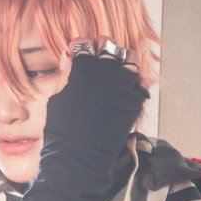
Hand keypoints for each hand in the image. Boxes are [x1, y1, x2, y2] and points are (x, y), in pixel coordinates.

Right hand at [45, 36, 148, 157]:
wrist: (81, 156)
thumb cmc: (62, 131)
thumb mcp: (57, 99)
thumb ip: (66, 77)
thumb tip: (70, 60)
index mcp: (83, 69)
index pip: (83, 44)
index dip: (79, 47)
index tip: (78, 52)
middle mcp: (105, 72)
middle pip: (108, 45)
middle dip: (102, 46)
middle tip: (98, 53)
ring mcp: (122, 86)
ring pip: (130, 58)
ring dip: (123, 59)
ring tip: (117, 66)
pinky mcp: (135, 101)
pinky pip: (142, 82)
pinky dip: (136, 81)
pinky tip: (128, 85)